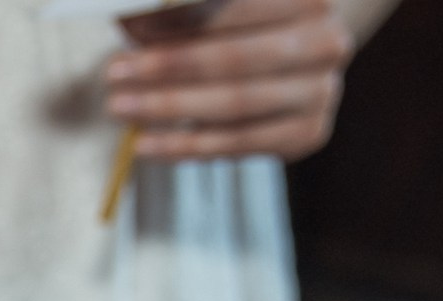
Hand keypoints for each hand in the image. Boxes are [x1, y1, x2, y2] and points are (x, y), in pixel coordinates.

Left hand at [107, 0, 356, 161]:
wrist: (296, 57)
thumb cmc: (246, 20)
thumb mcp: (220, 4)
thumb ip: (188, 5)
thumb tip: (133, 16)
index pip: (237, 7)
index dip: (179, 20)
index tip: (129, 30)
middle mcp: (329, 41)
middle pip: (237, 58)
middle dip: (169, 67)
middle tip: (114, 74)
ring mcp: (324, 91)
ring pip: (235, 105)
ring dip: (169, 108)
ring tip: (120, 108)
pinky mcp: (308, 132)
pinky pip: (237, 144)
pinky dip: (186, 145)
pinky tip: (145, 145)